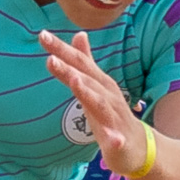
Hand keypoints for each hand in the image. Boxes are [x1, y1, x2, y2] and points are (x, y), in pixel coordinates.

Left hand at [41, 30, 148, 175]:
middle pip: (86, 79)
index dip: (62, 49)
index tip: (42, 35)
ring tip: (74, 83)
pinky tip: (112, 139)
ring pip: (99, 103)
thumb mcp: (96, 86)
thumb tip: (79, 33)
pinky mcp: (119, 140)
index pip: (79, 62)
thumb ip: (85, 61)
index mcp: (99, 83)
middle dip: (69, 67)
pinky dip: (114, 138)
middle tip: (51, 57)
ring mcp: (114, 118)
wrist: (137, 146)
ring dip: (88, 93)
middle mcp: (108, 96)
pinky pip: (116, 139)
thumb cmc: (111, 114)